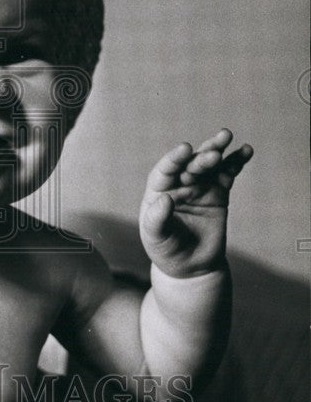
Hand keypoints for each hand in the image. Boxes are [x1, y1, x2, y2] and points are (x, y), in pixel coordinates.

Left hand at [140, 129, 252, 276]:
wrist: (190, 266)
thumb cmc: (166, 250)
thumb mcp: (156, 238)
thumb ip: (157, 219)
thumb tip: (166, 199)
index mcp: (159, 190)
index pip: (165, 171)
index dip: (174, 159)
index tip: (185, 148)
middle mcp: (178, 184)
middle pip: (190, 165)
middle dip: (201, 157)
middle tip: (213, 153)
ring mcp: (199, 186)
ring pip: (209, 164)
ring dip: (217, 149)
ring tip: (226, 135)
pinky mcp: (218, 193)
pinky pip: (227, 174)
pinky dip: (236, 162)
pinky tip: (246, 151)